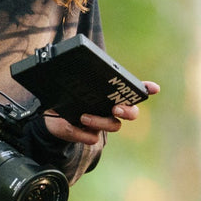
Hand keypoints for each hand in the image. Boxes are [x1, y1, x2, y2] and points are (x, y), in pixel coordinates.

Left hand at [42, 80, 159, 144]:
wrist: (47, 115)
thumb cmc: (64, 95)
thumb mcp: (69, 82)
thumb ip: (77, 75)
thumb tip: (79, 63)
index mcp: (111, 94)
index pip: (134, 90)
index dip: (146, 89)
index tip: (154, 88)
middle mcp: (111, 110)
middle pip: (132, 113)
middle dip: (128, 111)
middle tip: (115, 108)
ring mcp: (102, 124)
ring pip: (114, 126)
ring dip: (100, 121)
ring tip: (84, 117)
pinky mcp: (89, 135)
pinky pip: (92, 138)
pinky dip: (81, 132)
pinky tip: (72, 125)